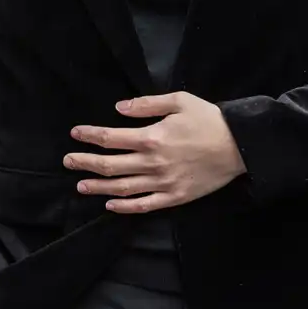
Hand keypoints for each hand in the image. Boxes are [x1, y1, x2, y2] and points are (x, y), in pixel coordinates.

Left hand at [65, 92, 245, 213]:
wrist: (239, 146)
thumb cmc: (209, 120)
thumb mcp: (180, 101)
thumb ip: (147, 105)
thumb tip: (119, 108)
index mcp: (152, 137)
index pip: (111, 138)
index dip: (90, 136)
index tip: (75, 134)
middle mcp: (152, 163)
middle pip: (110, 165)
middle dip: (85, 162)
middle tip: (68, 161)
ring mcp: (162, 183)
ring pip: (122, 188)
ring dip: (98, 187)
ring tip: (81, 185)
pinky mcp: (174, 197)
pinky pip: (144, 205)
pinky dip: (124, 207)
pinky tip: (110, 204)